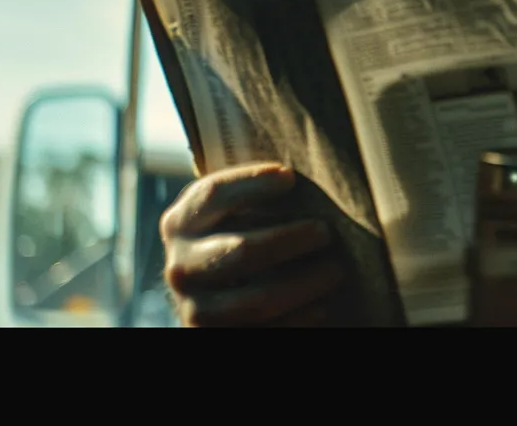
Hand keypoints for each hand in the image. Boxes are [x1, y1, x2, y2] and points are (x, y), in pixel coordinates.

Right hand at [159, 163, 346, 326]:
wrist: (212, 298)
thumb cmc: (235, 239)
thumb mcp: (229, 215)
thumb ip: (252, 197)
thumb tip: (295, 179)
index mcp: (180, 224)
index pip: (212, 196)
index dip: (252, 184)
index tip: (290, 178)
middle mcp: (180, 267)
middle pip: (241, 251)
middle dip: (290, 240)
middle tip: (326, 232)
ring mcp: (195, 308)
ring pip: (258, 298)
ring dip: (304, 284)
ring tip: (336, 270)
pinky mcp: (214, 337)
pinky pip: (266, 330)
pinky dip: (300, 319)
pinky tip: (323, 306)